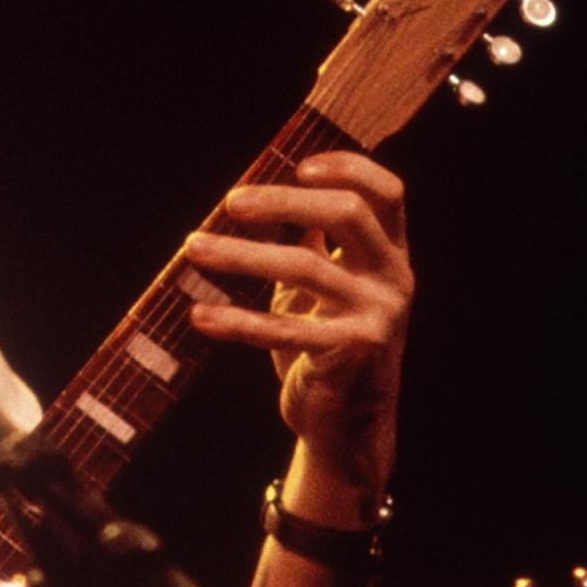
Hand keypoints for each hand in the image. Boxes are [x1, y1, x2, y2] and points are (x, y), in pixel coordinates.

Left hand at [183, 151, 411, 489]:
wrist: (347, 421)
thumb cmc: (326, 340)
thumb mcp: (322, 285)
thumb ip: (308, 242)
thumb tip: (255, 195)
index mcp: (391, 253)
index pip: (388, 193)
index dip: (349, 168)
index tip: (297, 165)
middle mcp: (393, 278)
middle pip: (347, 214)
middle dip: (284, 201)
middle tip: (230, 203)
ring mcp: (376, 315)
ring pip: (304, 267)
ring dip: (240, 254)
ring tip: (193, 247)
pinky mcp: (350, 353)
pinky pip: (283, 329)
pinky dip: (236, 321)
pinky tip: (199, 315)